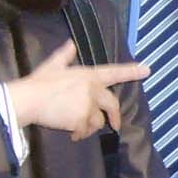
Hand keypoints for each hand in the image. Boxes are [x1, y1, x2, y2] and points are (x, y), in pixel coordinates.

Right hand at [7, 44, 148, 140]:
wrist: (30, 99)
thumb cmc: (40, 82)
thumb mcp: (53, 65)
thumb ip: (65, 55)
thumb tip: (71, 43)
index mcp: (88, 75)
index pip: (114, 72)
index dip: (131, 71)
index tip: (148, 70)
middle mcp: (92, 89)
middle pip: (112, 105)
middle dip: (114, 117)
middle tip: (114, 126)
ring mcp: (88, 105)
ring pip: (97, 121)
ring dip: (89, 126)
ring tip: (76, 127)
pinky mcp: (81, 120)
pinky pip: (85, 131)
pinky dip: (79, 134)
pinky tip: (71, 133)